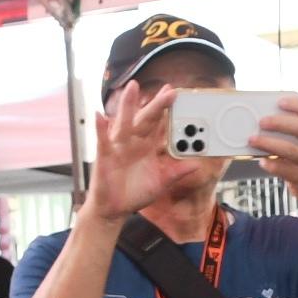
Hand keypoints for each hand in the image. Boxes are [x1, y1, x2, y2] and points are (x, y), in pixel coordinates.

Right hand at [80, 84, 189, 225]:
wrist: (115, 210)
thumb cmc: (135, 193)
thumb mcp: (161, 182)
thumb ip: (177, 172)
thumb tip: (197, 164)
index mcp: (148, 146)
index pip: (160, 124)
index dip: (168, 110)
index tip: (178, 95)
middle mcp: (134, 142)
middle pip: (147, 119)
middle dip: (157, 105)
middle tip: (170, 89)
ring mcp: (119, 147)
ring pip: (125, 123)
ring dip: (127, 105)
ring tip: (132, 87)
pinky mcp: (105, 156)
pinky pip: (103, 140)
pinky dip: (101, 129)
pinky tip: (100, 116)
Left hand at [251, 93, 297, 217]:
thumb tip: (271, 115)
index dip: (297, 105)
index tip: (280, 101)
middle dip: (279, 122)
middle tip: (261, 121)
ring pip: (290, 150)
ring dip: (269, 143)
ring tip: (253, 140)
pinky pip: (284, 170)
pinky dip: (271, 165)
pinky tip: (262, 162)